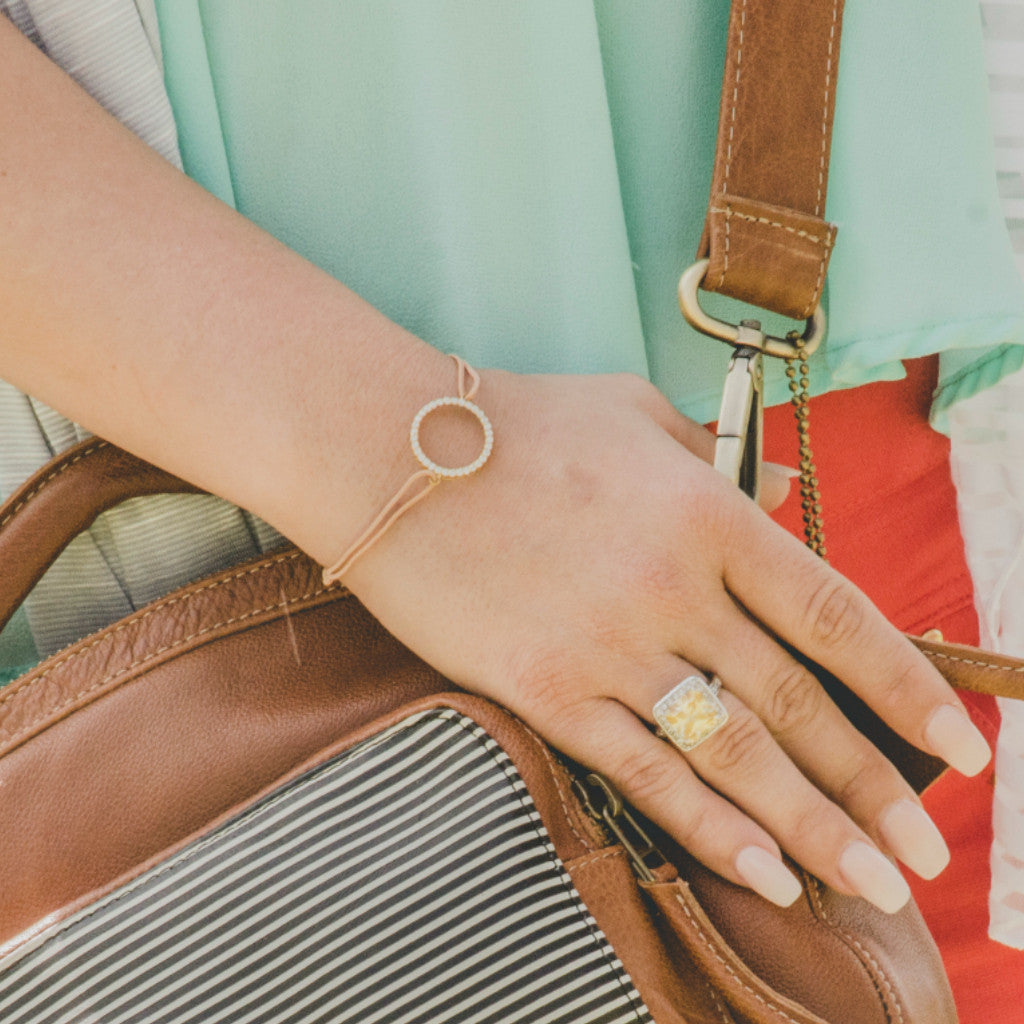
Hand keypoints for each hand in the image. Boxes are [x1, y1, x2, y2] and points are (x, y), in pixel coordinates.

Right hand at [340, 369, 990, 911]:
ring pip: (732, 752)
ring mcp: (609, 645)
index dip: (908, 688)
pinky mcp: (545, 689)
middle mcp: (674, 588)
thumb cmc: (515, 421)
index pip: (836, 615)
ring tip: (870, 883)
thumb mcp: (634, 412)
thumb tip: (785, 486)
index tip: (960, 751)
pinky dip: (709, 827)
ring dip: (811, 825)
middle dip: (873, 787)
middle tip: (924, 856)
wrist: (392, 451)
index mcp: (708, 513)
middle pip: (797, 703)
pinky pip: (641, 770)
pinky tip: (763, 871)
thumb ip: (717, 455)